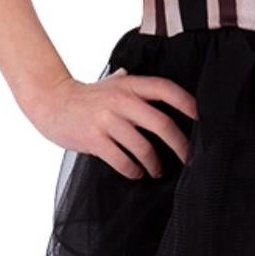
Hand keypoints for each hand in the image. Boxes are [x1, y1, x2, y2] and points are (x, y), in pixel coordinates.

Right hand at [24, 67, 198, 179]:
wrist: (51, 102)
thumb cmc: (87, 96)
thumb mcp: (113, 82)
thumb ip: (137, 84)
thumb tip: (168, 92)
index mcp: (130, 84)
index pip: (166, 89)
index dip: (187, 104)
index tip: (203, 120)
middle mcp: (121, 100)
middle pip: (162, 124)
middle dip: (180, 145)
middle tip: (189, 159)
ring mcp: (107, 119)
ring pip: (143, 147)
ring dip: (155, 164)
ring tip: (158, 170)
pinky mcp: (94, 139)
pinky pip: (122, 160)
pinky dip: (134, 170)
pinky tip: (136, 173)